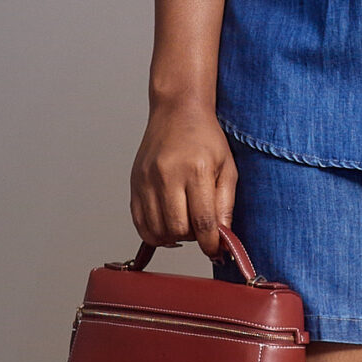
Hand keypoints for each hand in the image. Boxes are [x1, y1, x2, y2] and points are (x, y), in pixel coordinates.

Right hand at [129, 94, 237, 256]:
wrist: (177, 112)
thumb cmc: (205, 138)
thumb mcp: (228, 168)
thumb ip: (226, 205)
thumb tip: (223, 239)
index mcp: (196, 170)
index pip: (202, 222)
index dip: (211, 244)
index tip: (216, 250)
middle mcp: (167, 175)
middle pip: (177, 229)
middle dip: (193, 238)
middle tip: (201, 229)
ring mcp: (147, 180)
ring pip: (157, 230)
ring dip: (173, 237)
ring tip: (184, 223)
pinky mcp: (134, 184)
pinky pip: (139, 222)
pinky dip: (154, 232)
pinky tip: (167, 223)